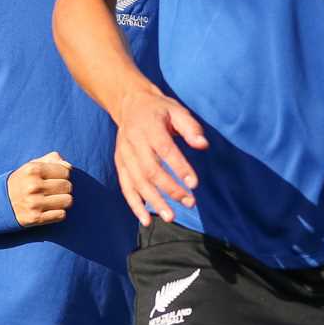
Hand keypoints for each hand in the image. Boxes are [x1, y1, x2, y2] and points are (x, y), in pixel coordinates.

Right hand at [8, 152, 73, 226]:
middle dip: (64, 188)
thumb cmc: (22, 181)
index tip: (55, 179)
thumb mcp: (32, 165)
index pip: (66, 172)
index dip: (63, 175)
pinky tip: (49, 210)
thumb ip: (52, 159)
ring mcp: (34, 203)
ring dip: (63, 201)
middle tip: (54, 191)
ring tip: (53, 200)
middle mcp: (33, 186)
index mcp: (33, 169)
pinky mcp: (36, 218)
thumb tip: (69, 167)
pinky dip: (58, 213)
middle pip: (68, 186)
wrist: (0, 202)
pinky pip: (61, 215)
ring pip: (67, 201)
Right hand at [113, 85, 206, 225]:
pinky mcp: (120, 165)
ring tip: (170, 216)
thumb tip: (203, 145)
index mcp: (150, 128)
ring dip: (154, 201)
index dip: (179, 168)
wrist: (129, 104)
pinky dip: (135, 205)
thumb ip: (191, 128)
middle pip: (151, 170)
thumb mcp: (177, 111)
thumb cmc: (159, 110)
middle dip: (170, 189)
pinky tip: (146, 220)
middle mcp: (134, 143)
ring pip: (138, 182)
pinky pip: (126, 187)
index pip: (165, 150)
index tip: (194, 184)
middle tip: (189, 202)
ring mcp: (124, 155)